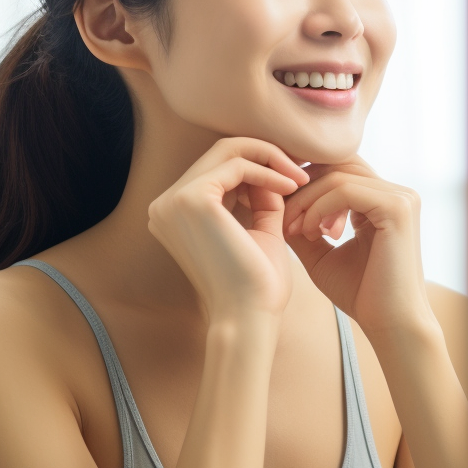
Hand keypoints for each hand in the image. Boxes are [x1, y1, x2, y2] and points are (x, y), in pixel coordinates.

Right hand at [147, 137, 309, 323]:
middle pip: (220, 152)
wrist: (249, 317)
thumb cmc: (256, 285)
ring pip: (228, 150)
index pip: (218, 167)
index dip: (259, 165)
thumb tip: (273, 168)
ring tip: (300, 180)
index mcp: (175, 213)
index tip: (294, 176)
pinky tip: (291, 187)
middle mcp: (166, 204)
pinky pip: (237, 164)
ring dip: (270, 159)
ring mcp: (174, 200)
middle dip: (266, 155)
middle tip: (301, 172)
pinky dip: (268, 170)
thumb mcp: (259, 230)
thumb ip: (261, 198)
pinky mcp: (192, 199)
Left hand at [282, 158, 434, 338]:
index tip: (281, 214)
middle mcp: (397, 193)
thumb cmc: (360, 294)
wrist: (390, 325)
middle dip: (303, 187)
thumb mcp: (321, 253)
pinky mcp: (397, 208)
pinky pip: (345, 190)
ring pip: (338, 176)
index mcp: (384, 201)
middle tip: (282, 217)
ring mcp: (401, 197)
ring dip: (306, 200)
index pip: (340, 170)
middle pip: (339, 164)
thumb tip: (273, 200)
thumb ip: (304, 224)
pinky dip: (318, 208)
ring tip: (293, 230)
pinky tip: (309, 233)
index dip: (306, 185)